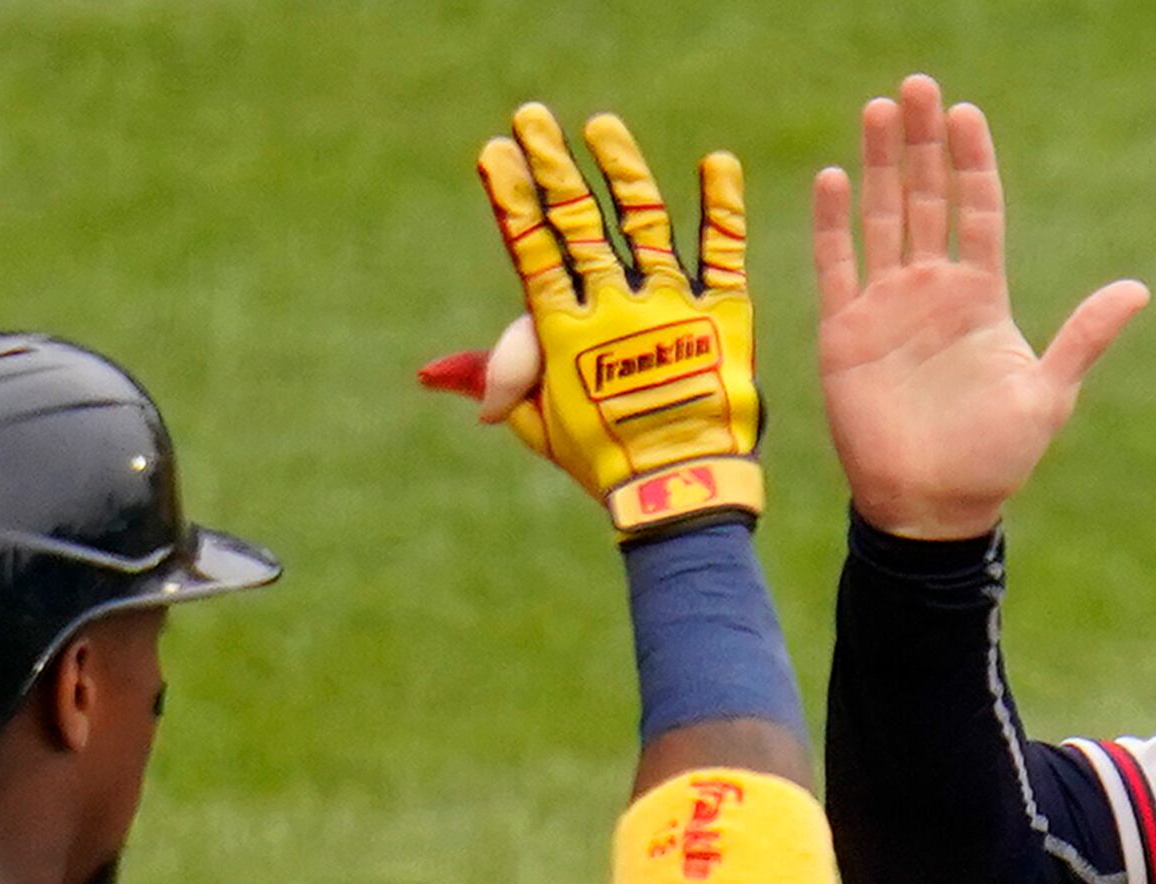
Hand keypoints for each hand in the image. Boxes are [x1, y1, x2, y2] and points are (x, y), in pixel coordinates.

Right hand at [427, 103, 761, 538]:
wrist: (679, 493)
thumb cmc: (606, 464)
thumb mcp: (542, 425)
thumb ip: (501, 381)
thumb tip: (431, 372)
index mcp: (566, 333)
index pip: (532, 250)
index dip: (514, 201)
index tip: (496, 154)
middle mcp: (615, 309)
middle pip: (578, 225)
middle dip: (551, 168)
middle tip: (533, 118)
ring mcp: (670, 308)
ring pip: (643, 225)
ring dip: (622, 172)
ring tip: (604, 127)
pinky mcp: (723, 319)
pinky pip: (724, 254)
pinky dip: (721, 207)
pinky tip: (718, 162)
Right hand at [809, 74, 1146, 539]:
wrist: (932, 507)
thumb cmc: (994, 458)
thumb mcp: (1048, 393)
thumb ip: (1085, 336)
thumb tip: (1138, 288)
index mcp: (981, 298)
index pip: (977, 213)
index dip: (972, 165)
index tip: (968, 115)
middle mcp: (932, 291)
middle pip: (926, 200)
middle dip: (923, 144)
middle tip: (918, 87)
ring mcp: (886, 307)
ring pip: (882, 218)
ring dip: (881, 165)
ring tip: (881, 110)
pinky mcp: (845, 331)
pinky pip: (835, 266)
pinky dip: (832, 223)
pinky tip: (836, 179)